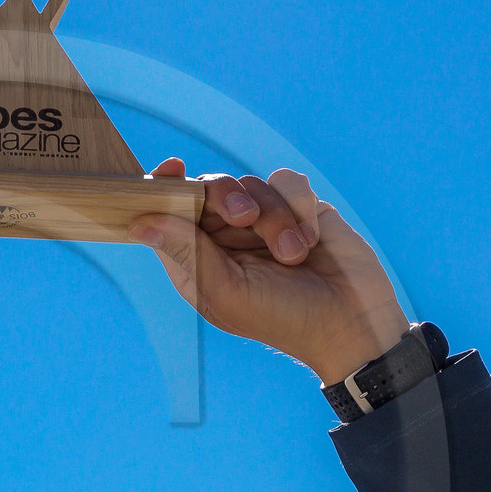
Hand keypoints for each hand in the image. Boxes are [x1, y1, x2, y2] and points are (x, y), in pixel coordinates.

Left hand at [129, 161, 408, 384]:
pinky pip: (288, 181)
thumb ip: (186, 251)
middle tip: (244, 217)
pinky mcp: (298, 209)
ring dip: (274, 217)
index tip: (172, 169)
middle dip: (225, 198)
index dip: (164, 187)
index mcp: (198, 259)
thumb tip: (139, 223)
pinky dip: (299, 207)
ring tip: (293, 255)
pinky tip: (310, 240)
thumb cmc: (281, 318)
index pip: (169, 214)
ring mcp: (263, 221)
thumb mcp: (227, 291)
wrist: (351, 322)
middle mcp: (225, 237)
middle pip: (208, 189)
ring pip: (252, 184)